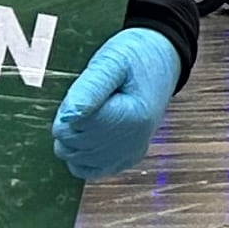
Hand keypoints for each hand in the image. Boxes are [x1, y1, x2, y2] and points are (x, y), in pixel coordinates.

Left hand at [49, 27, 179, 178]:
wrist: (161, 61)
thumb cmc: (136, 56)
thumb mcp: (112, 60)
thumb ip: (88, 89)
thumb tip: (67, 118)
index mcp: (130, 118)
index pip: (71, 124)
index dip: (70, 103)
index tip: (87, 87)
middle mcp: (131, 143)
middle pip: (69, 142)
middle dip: (69, 119)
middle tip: (90, 96)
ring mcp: (128, 154)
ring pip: (73, 156)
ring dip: (73, 135)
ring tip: (91, 111)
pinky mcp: (125, 160)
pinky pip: (86, 170)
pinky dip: (80, 155)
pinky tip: (89, 134)